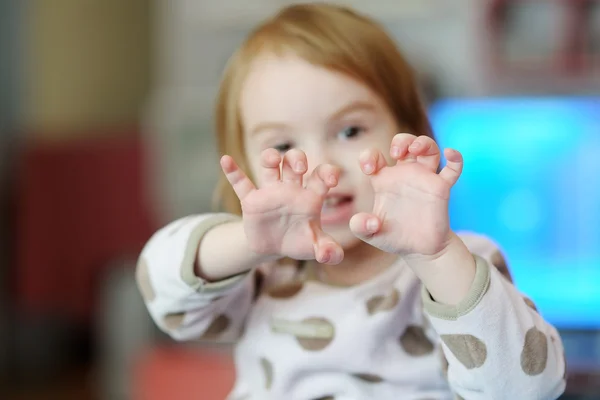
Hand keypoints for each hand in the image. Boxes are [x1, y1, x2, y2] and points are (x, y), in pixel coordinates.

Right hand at [221, 148, 343, 264]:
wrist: (274, 248)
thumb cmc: (299, 241)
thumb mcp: (315, 247)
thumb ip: (329, 251)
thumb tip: (329, 256)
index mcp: (310, 196)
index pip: (321, 175)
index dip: (328, 173)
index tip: (332, 180)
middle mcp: (291, 188)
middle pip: (294, 162)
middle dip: (297, 159)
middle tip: (300, 168)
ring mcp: (270, 193)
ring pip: (269, 165)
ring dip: (270, 158)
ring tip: (272, 161)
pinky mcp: (251, 201)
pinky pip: (241, 183)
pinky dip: (232, 172)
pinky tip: (226, 160)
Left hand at [349, 133, 462, 256]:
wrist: (419, 250)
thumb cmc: (393, 238)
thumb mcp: (370, 234)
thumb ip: (360, 227)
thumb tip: (370, 222)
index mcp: (384, 181)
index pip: (375, 157)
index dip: (369, 156)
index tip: (369, 168)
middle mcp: (404, 175)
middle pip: (404, 144)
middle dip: (401, 140)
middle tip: (396, 152)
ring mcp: (424, 179)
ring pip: (428, 149)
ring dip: (423, 143)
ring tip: (415, 150)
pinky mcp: (441, 188)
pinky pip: (453, 168)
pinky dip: (455, 159)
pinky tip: (450, 153)